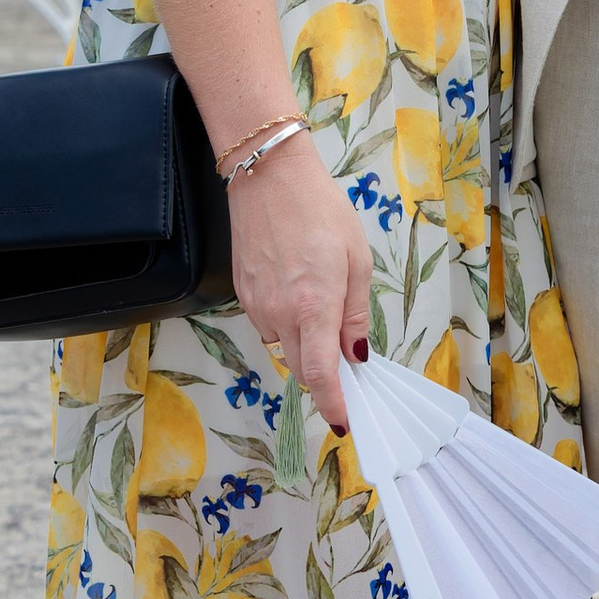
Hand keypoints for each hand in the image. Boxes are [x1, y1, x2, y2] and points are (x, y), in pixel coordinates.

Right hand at [225, 130, 372, 432]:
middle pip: (301, 367)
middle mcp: (280, 314)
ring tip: (322, 306)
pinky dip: (287, 322)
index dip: (333, 404)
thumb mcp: (356, 259)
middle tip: (346, 360)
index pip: (321, 374)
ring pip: (283, 346)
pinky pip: (268, 324)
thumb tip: (356, 354)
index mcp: (313, 307)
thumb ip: (355, 312)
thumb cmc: (321, 211)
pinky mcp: (242, 293)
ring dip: (304, 344)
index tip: (344, 422)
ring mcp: (256, 305)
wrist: (268, 176)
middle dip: (324, 373)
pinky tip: (299, 290)